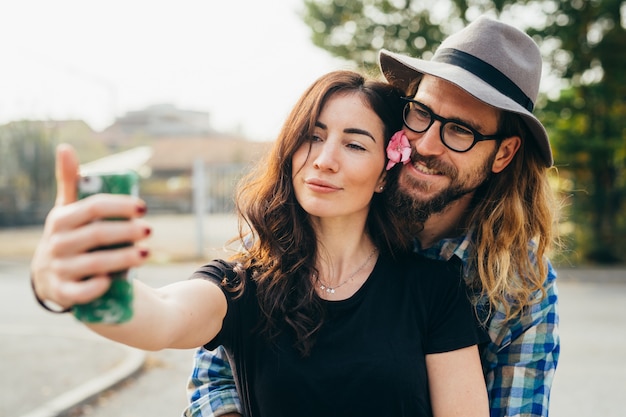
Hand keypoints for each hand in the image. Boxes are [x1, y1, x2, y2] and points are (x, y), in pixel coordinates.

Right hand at [30, 144, 150, 308]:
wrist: (51, 276)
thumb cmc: (70, 235)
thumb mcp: (68, 210)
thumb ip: (71, 182)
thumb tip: (65, 146)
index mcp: (60, 220)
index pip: (92, 208)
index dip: (119, 206)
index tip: (144, 208)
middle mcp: (56, 244)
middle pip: (96, 235)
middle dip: (126, 231)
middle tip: (150, 230)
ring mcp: (59, 270)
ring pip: (94, 264)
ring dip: (123, 258)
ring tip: (147, 253)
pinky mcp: (63, 294)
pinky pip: (80, 293)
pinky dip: (96, 287)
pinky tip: (114, 281)